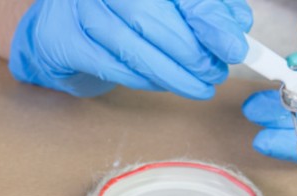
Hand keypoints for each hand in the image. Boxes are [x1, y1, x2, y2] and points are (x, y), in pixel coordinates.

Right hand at [9, 0, 251, 98]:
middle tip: (215, 74)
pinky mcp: (66, 42)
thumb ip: (198, 10)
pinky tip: (163, 84)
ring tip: (199, 87)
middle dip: (191, 53)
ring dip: (171, 74)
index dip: (208, 18)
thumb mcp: (162, 5)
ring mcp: (79, 9)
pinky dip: (143, 80)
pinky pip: (112, 68)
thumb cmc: (119, 14)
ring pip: (132, 47)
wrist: (60, 30)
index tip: (234, 47)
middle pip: (152, 18)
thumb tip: (236, 25)